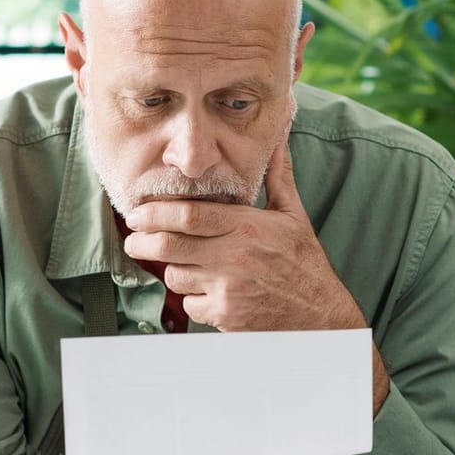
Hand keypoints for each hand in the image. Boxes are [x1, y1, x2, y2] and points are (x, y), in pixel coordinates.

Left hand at [122, 139, 389, 410]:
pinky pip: (189, 306)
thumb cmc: (305, 264)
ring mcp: (228, 289)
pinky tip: (207, 293)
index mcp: (248, 227)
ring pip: (175, 277)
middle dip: (141, 241)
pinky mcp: (225, 317)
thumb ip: (277, 176)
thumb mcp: (294, 216)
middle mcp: (234, 257)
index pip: (188, 215)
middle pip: (170, 246)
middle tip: (133, 239)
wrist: (321, 317)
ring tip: (182, 264)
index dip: (154, 213)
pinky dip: (191, 300)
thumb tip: (277, 137)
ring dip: (172, 270)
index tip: (137, 213)